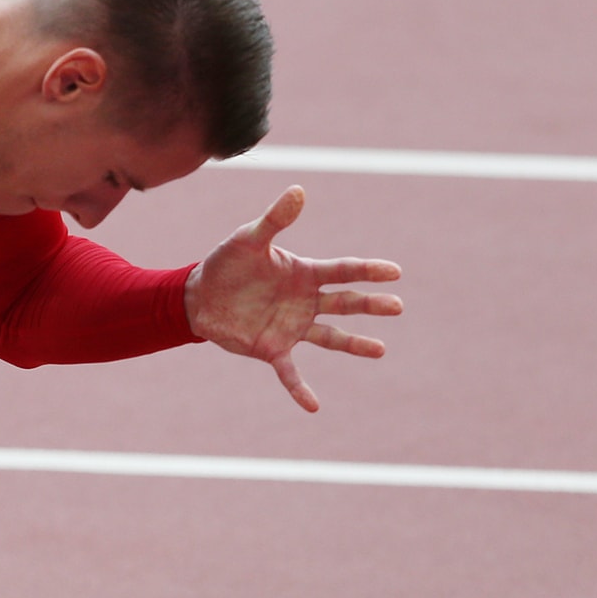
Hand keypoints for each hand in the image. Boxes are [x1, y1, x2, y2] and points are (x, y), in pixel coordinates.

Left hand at [184, 186, 402, 412]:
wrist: (199, 294)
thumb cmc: (228, 263)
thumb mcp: (248, 238)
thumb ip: (274, 219)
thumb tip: (298, 191)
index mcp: (304, 273)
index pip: (343, 271)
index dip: (368, 271)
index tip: (395, 272)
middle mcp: (305, 301)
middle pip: (345, 303)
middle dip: (371, 304)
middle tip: (397, 307)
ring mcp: (293, 326)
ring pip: (331, 337)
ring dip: (354, 344)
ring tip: (380, 351)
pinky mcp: (273, 349)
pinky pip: (290, 373)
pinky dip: (300, 389)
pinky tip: (313, 406)